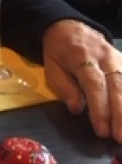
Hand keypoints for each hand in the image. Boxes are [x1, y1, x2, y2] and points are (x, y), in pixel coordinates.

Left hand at [42, 19, 121, 140]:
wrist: (69, 27)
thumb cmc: (59, 50)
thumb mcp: (51, 65)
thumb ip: (63, 86)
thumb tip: (76, 108)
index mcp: (81, 56)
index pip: (94, 84)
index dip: (99, 108)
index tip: (102, 130)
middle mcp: (104, 56)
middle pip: (117, 85)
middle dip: (120, 114)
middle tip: (119, 137)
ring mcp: (117, 58)